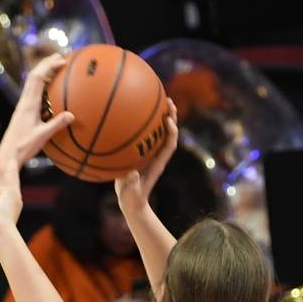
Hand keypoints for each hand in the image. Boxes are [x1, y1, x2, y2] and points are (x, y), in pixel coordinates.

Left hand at [0, 54, 73, 165]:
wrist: (8, 153)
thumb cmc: (24, 146)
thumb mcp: (43, 136)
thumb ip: (57, 125)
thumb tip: (72, 115)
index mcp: (29, 104)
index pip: (38, 78)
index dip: (49, 66)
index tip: (62, 60)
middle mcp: (24, 101)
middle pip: (34, 75)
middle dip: (46, 63)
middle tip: (60, 57)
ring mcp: (22, 105)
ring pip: (32, 82)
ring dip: (43, 72)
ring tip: (55, 68)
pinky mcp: (23, 110)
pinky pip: (32, 91)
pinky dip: (41, 84)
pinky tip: (49, 88)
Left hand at [0, 149, 22, 244]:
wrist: (1, 234)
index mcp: (11, 207)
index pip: (9, 191)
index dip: (8, 183)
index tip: (8, 176)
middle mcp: (14, 199)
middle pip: (12, 179)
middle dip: (11, 168)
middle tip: (11, 156)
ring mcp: (12, 194)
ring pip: (9, 173)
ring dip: (7, 160)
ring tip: (6, 149)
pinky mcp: (7, 190)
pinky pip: (2, 172)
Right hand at [114, 98, 179, 214]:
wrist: (132, 203)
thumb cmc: (132, 199)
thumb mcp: (131, 192)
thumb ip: (132, 184)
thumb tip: (132, 173)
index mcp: (158, 163)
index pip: (170, 144)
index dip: (171, 132)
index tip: (168, 120)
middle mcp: (157, 155)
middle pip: (168, 133)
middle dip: (170, 116)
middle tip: (169, 100)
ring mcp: (150, 153)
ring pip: (158, 131)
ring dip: (160, 116)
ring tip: (159, 99)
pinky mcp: (141, 154)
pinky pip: (144, 135)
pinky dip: (143, 123)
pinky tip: (133, 111)